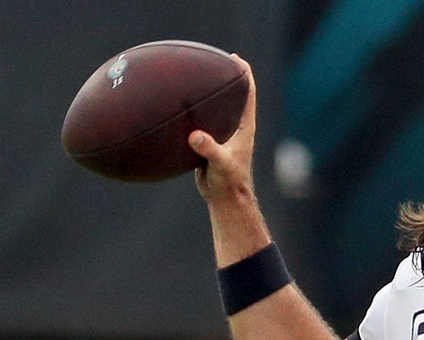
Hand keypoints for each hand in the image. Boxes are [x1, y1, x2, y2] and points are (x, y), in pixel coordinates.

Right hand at [190, 54, 256, 201]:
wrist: (224, 198)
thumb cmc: (229, 181)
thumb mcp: (221, 163)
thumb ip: (210, 149)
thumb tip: (195, 137)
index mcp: (244, 127)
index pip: (248, 94)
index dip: (244, 74)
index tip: (235, 58)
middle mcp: (234, 127)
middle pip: (232, 96)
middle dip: (224, 78)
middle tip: (210, 59)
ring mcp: (222, 134)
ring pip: (215, 109)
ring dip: (205, 96)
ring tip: (191, 79)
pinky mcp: (209, 143)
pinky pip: (200, 122)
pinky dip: (191, 113)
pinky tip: (176, 107)